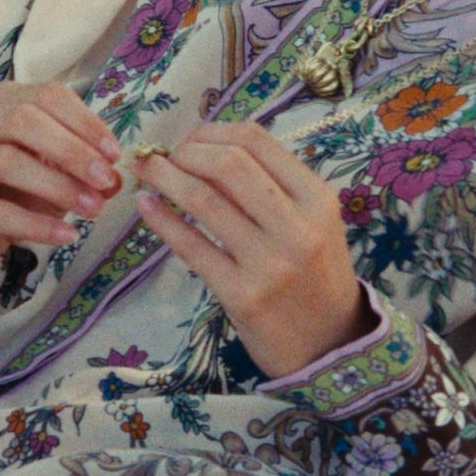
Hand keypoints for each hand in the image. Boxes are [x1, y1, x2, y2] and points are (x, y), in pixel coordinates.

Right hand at [0, 81, 121, 274]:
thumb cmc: (12, 190)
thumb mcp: (54, 174)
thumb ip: (84, 171)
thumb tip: (117, 180)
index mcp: (2, 101)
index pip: (47, 95)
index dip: (85, 122)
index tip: (114, 154)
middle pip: (23, 120)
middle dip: (72, 150)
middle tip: (105, 181)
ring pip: (6, 161)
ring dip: (57, 186)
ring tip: (92, 209)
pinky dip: (32, 224)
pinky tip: (63, 235)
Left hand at [132, 119, 371, 379]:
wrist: (331, 343)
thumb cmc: (315, 274)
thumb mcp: (313, 222)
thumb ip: (273, 186)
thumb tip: (205, 148)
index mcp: (317, 198)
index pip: (256, 141)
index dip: (212, 131)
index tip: (190, 140)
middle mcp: (297, 227)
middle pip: (228, 163)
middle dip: (186, 151)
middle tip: (165, 156)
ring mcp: (269, 263)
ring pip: (204, 201)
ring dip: (164, 177)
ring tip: (144, 170)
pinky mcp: (241, 295)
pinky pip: (191, 247)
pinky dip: (162, 220)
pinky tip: (146, 206)